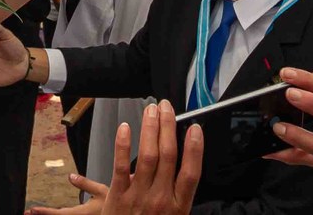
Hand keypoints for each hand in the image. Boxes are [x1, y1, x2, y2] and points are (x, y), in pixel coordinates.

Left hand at [28, 102, 202, 214]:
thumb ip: (179, 194)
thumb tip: (186, 161)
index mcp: (178, 206)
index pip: (191, 173)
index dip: (194, 149)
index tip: (195, 128)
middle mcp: (161, 200)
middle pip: (168, 157)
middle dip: (168, 127)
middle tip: (167, 107)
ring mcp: (139, 197)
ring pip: (147, 156)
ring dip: (150, 129)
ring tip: (151, 110)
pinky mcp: (117, 196)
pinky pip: (120, 166)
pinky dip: (123, 145)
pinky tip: (126, 127)